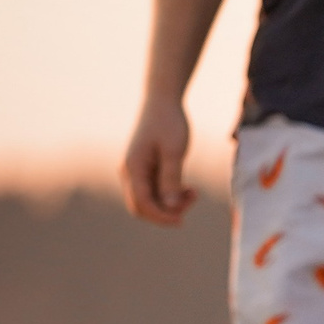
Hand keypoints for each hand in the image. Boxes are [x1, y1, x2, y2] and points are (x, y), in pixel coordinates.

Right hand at [121, 94, 196, 226]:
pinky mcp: (147, 170)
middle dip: (166, 211)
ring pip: (151, 200)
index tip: (182, 221)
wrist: (162, 102)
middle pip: (143, 207)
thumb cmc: (169, 123)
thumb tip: (170, 207)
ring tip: (194, 192)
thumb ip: (171, 179)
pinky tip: (189, 189)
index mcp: (133, 168)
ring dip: (172, 203)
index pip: (142, 203)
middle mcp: (130, 172)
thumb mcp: (174, 151)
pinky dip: (172, 195)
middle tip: (192, 199)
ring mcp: (137, 172)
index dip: (160, 216)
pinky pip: (156, 192)